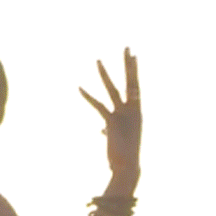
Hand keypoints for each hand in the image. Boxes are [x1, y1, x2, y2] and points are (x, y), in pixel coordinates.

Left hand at [77, 49, 141, 181]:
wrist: (127, 168)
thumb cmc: (124, 156)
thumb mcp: (117, 139)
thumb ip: (109, 129)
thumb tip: (101, 129)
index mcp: (137, 112)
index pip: (136, 86)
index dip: (134, 70)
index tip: (133, 55)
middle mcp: (133, 110)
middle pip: (131, 82)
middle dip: (128, 65)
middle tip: (127, 48)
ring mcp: (123, 115)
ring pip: (113, 90)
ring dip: (104, 75)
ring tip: (97, 60)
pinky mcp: (112, 122)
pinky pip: (98, 105)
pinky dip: (88, 97)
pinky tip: (79, 87)